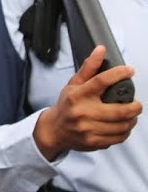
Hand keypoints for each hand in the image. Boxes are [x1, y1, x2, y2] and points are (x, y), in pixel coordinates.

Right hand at [34, 46, 141, 160]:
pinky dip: (125, 131)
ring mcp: (88, 129)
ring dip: (132, 120)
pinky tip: (123, 126)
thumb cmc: (66, 105)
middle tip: (137, 104)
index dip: (119, 74)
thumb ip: (89, 68)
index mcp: (78, 95)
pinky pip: (118, 138)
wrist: (54, 130)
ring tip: (131, 115)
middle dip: (134, 107)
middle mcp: (82, 112)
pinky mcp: (93, 141)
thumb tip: (100, 50)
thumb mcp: (73, 84)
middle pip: (119, 110)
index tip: (130, 71)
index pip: (101, 81)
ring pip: (121, 126)